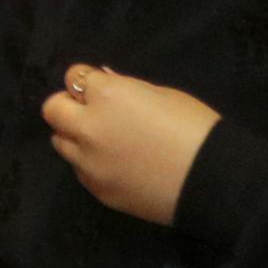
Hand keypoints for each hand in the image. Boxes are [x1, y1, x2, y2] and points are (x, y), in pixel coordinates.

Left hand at [42, 65, 221, 225]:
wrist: (215, 181)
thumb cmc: (197, 129)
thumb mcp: (164, 95)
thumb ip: (126, 88)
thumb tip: (105, 80)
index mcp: (107, 96)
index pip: (74, 77)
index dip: (89, 83)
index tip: (102, 90)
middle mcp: (89, 128)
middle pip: (52, 110)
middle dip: (69, 107)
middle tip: (93, 114)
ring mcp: (89, 163)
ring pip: (60, 142)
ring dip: (76, 136)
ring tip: (105, 141)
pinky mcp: (97, 190)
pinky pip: (80, 170)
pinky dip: (91, 164)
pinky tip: (118, 165)